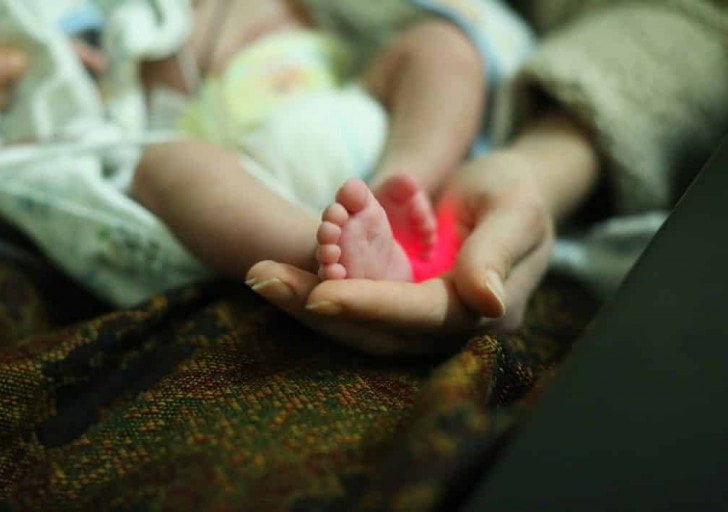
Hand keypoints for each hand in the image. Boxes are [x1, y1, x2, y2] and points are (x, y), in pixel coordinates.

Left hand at [246, 151, 555, 353]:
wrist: (506, 194)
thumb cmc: (515, 194)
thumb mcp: (515, 211)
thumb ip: (497, 253)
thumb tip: (487, 303)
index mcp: (482, 312)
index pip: (419, 315)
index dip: (370, 307)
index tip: (319, 295)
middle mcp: (445, 326)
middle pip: (377, 329)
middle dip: (318, 308)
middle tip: (263, 279)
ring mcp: (417, 318)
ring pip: (356, 322)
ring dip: (305, 301)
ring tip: (260, 276)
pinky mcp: (397, 302)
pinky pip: (352, 302)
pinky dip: (315, 286)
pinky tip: (276, 275)